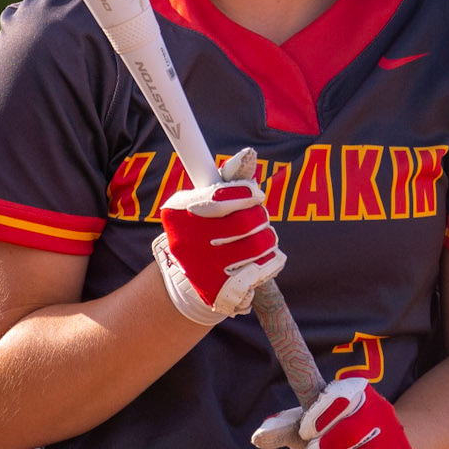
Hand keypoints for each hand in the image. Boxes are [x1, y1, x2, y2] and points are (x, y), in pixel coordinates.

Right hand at [152, 147, 285, 325]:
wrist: (188, 277)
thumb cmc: (204, 228)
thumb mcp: (205, 198)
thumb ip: (227, 177)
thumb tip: (249, 156)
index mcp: (179, 214)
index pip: (220, 196)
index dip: (246, 193)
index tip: (255, 194)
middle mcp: (187, 243)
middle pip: (245, 223)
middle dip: (261, 217)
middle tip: (260, 219)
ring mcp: (202, 270)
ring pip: (258, 247)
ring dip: (268, 240)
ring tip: (262, 239)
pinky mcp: (218, 292)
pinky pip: (259, 274)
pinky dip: (269, 264)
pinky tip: (266, 260)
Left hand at [252, 377, 416, 448]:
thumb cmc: (335, 436)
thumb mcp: (309, 427)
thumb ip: (285, 428)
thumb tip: (259, 437)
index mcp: (357, 392)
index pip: (339, 396)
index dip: (318, 416)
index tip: (304, 432)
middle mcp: (381, 413)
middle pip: (351, 434)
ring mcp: (395, 442)